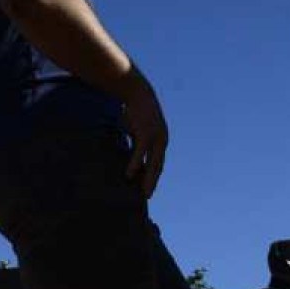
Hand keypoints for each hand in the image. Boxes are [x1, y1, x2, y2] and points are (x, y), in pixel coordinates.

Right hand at [116, 70, 168, 197]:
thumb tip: (128, 152)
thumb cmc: (135, 110)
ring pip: (152, 162)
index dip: (153, 176)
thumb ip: (136, 140)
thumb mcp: (137, 128)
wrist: (137, 92)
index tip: (147, 189)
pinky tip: (129, 174)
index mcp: (160, 141)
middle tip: (147, 196)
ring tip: (143, 192)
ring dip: (148, 178)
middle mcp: (161, 141)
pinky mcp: (146, 133)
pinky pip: (140, 153)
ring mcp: (155, 137)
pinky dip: (135, 164)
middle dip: (153, 181)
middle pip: (158, 166)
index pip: (158, 163)